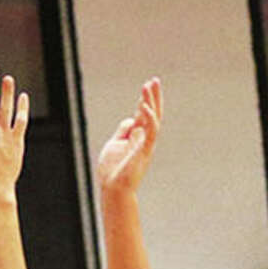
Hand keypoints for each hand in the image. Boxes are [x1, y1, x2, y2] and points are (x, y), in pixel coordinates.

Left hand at [95, 78, 162, 195]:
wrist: (113, 188)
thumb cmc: (113, 170)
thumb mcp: (114, 144)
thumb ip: (123, 131)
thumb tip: (130, 119)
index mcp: (136, 137)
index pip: (142, 115)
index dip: (144, 100)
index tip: (146, 86)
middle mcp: (143, 138)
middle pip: (151, 113)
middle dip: (153, 96)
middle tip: (155, 80)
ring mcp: (145, 144)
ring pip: (152, 119)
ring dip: (151, 101)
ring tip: (150, 86)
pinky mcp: (143, 150)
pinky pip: (149, 132)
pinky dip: (148, 119)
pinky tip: (145, 107)